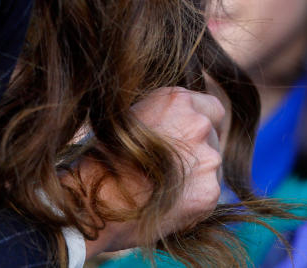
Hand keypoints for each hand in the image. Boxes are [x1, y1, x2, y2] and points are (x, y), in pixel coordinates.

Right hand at [72, 87, 225, 257]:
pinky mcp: (209, 191)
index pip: (212, 109)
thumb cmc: (101, 161)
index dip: (202, 125)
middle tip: (168, 172)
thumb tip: (176, 127)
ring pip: (210, 169)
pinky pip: (207, 195)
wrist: (94, 201)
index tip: (190, 140)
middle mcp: (198, 123)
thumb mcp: (130, 120)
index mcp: (178, 100)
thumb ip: (164, 119)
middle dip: (197, 154)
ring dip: (195, 179)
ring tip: (161, 191)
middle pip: (212, 139)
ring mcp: (208, 157)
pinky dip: (192, 203)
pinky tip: (166, 206)